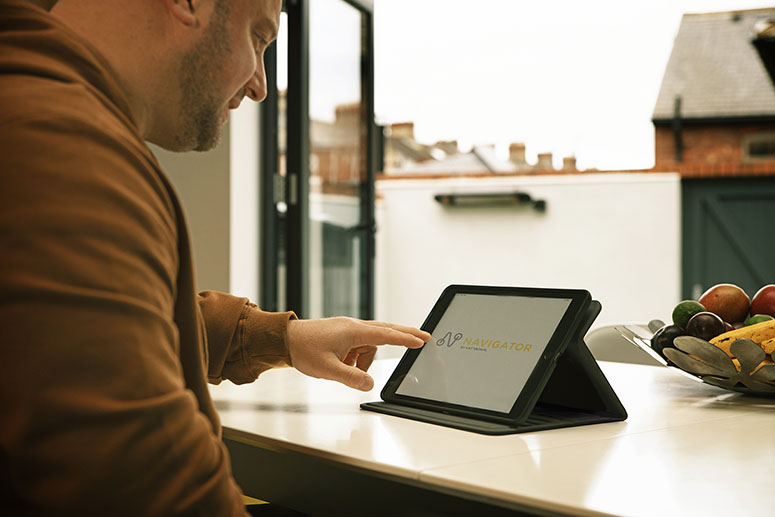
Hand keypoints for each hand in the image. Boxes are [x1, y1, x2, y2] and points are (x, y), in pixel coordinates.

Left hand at [286, 317, 429, 390]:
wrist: (284, 340)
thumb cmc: (304, 350)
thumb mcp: (328, 369)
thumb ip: (351, 378)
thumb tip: (370, 384)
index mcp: (353, 331)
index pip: (386, 335)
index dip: (405, 338)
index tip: (422, 340)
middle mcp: (353, 326)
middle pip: (385, 330)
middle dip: (404, 335)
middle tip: (423, 337)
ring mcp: (348, 329)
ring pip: (369, 345)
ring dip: (364, 360)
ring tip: (343, 369)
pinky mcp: (342, 334)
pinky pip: (358, 346)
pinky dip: (356, 358)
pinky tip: (340, 364)